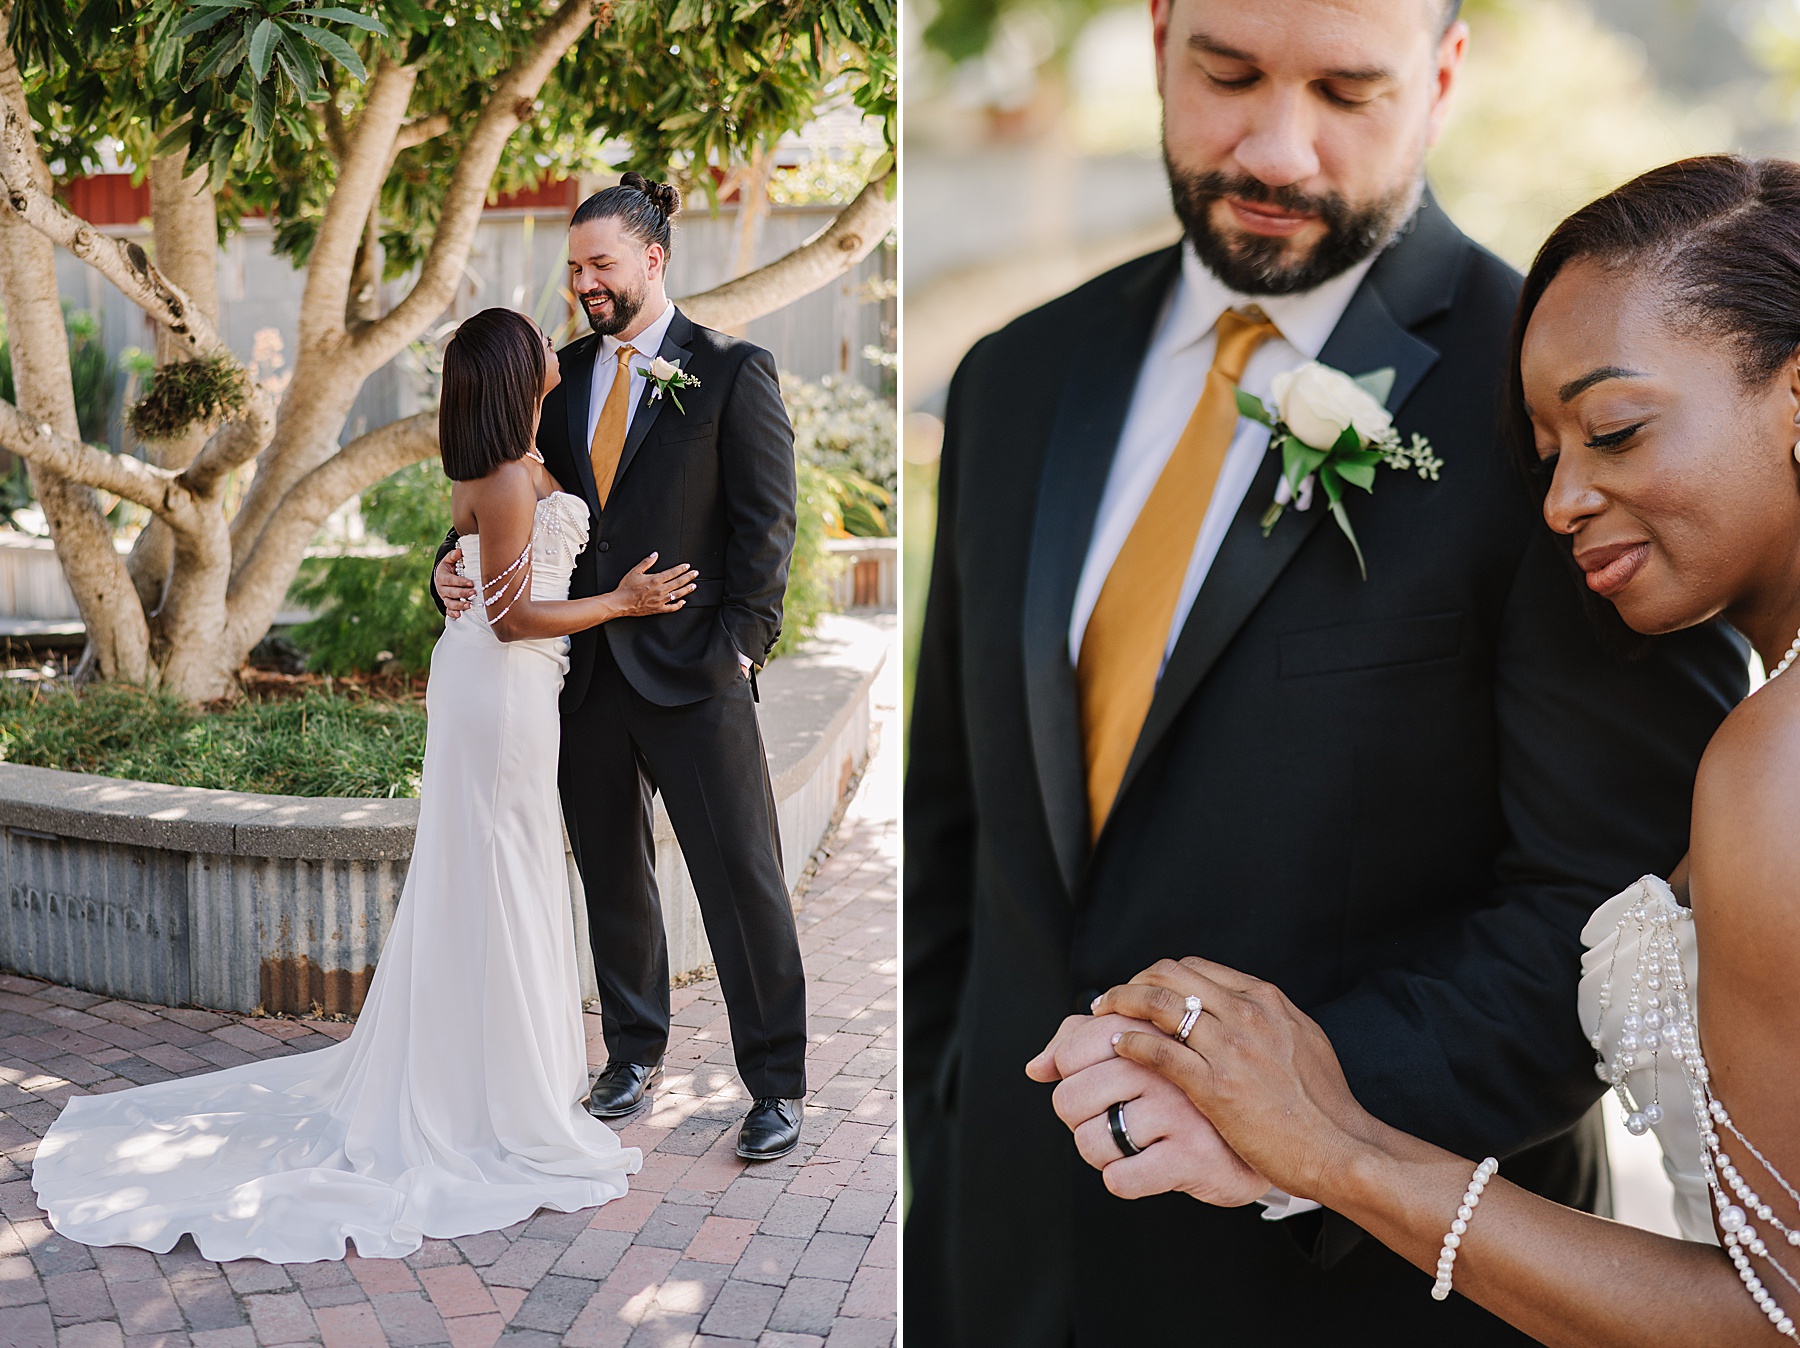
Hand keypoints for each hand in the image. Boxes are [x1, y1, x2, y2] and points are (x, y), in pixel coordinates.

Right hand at [436, 547, 473, 618]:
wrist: (443, 576)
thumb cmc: (449, 567)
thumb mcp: (449, 559)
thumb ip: (454, 555)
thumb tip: (459, 551)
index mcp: (442, 577)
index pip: (451, 580)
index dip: (460, 582)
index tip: (470, 583)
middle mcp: (442, 588)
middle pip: (451, 592)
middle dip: (462, 593)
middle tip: (473, 594)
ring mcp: (444, 597)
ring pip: (450, 603)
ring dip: (459, 605)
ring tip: (469, 605)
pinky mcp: (447, 604)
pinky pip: (448, 610)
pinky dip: (453, 613)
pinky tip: (460, 615)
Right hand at [609, 553, 698, 616]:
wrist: (621, 603)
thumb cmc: (626, 588)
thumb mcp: (635, 571)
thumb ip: (647, 562)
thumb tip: (655, 555)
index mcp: (655, 580)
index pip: (673, 572)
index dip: (682, 569)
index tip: (687, 566)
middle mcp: (660, 590)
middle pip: (679, 582)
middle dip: (689, 577)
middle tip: (695, 574)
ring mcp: (660, 600)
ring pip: (678, 594)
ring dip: (687, 589)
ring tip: (693, 586)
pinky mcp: (658, 609)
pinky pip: (671, 608)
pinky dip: (679, 605)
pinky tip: (683, 602)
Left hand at [1027, 1013, 1266, 1204]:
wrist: (1269, 1132)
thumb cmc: (1191, 1090)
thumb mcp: (1143, 1048)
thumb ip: (1082, 1041)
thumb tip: (1036, 1067)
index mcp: (1152, 1030)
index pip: (1072, 1048)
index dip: (1069, 1071)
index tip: (1092, 1079)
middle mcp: (1164, 1066)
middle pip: (1070, 1098)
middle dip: (1077, 1119)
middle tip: (1106, 1119)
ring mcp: (1178, 1111)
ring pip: (1091, 1141)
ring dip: (1099, 1153)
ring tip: (1126, 1144)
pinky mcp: (1191, 1157)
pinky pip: (1121, 1178)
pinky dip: (1121, 1180)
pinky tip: (1142, 1167)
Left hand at [1096, 957, 1374, 1203]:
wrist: (1340, 1147)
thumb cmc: (1324, 1104)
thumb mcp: (1303, 1039)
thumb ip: (1268, 1018)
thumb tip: (1238, 1006)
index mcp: (1265, 999)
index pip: (1194, 968)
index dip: (1158, 976)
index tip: (1140, 990)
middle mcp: (1246, 1014)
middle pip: (1169, 976)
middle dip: (1132, 982)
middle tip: (1110, 999)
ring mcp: (1231, 1048)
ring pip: (1158, 1005)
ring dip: (1121, 1004)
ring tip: (1101, 1015)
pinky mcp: (1216, 1086)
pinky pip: (1159, 1051)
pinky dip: (1132, 1042)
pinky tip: (1119, 1046)